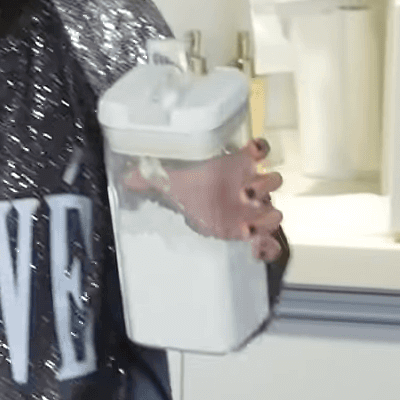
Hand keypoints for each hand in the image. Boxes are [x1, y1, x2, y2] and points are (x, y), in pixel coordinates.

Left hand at [126, 138, 285, 261]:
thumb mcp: (168, 178)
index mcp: (235, 166)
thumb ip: (149, 174)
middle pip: (271, 180)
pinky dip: (268, 247)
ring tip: (248, 224)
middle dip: (263, 186)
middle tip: (244, 193)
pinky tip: (257, 250)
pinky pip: (270, 241)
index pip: (258, 150)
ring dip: (267, 216)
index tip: (253, 152)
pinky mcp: (250, 232)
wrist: (193, 206)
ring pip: (274, 210)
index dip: (259, 149)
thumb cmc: (187, 186)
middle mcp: (250, 184)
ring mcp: (253, 209)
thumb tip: (126, 176)